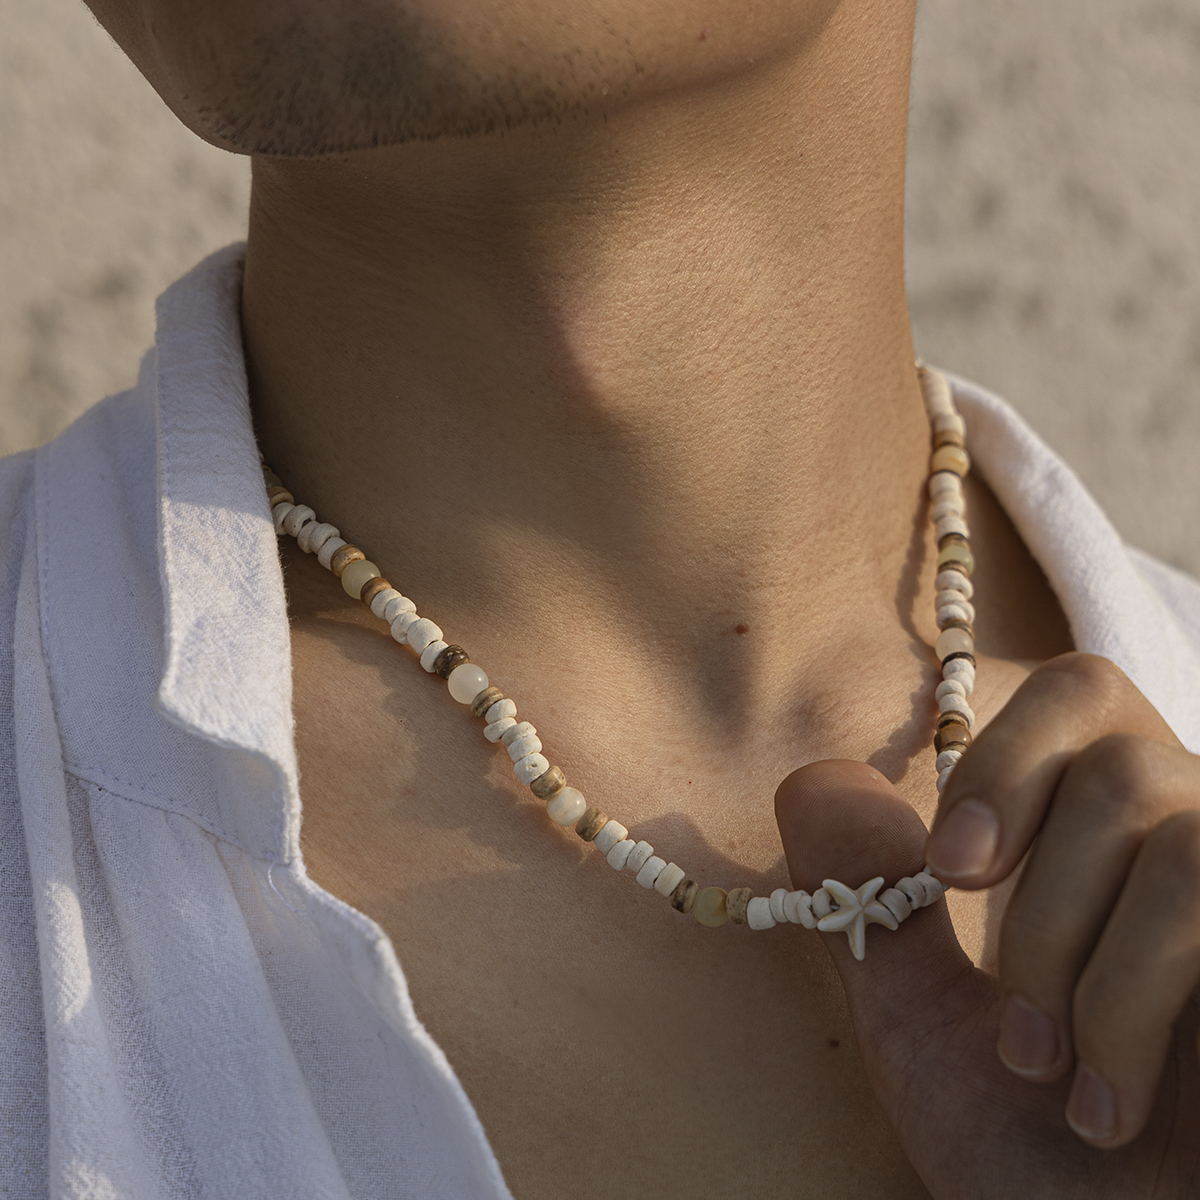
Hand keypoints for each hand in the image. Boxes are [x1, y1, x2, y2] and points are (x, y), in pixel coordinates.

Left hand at [775, 653, 1199, 1198]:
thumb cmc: (1043, 1173)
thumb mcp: (926, 1024)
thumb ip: (872, 903)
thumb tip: (816, 781)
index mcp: (1119, 845)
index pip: (1082, 696)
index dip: (1008, 757)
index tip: (947, 870)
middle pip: (1120, 758)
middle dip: (1034, 900)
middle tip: (1007, 1024)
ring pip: (1168, 814)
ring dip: (1075, 956)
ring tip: (1051, 1074)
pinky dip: (1129, 999)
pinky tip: (1106, 1109)